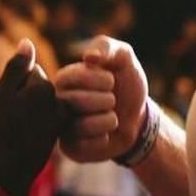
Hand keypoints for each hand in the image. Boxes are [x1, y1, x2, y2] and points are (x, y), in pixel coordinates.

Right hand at [0, 38, 65, 195]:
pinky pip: (42, 119)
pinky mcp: (57, 133)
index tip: (5, 103)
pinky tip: (22, 137)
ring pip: (38, 103)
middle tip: (8, 118)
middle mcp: (57, 101)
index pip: (29, 71)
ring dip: (26, 111)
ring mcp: (59, 119)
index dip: (12, 85)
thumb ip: (15, 67)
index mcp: (44, 87)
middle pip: (36, 86)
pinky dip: (32, 125)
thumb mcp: (0, 95)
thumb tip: (27, 42)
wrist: (7, 172)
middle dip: (22, 96)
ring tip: (13, 129)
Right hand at [55, 35, 147, 162]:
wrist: (138, 117)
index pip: (71, 77)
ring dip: (108, 120)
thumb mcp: (123, 57)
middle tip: (112, 100)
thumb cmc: (125, 83)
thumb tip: (88, 57)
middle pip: (75, 102)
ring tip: (112, 117)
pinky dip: (104, 139)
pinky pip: (85, 146)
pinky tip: (106, 134)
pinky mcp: (70, 148)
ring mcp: (62, 126)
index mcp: (63, 78)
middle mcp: (57, 102)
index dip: (98, 79)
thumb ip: (107, 47)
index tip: (111, 80)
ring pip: (81, 126)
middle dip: (105, 100)